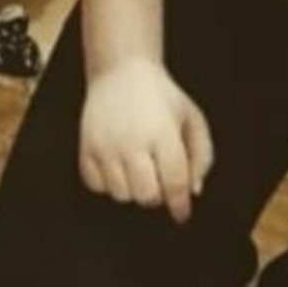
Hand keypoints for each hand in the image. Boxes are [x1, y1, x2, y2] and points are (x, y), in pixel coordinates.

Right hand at [79, 57, 214, 225]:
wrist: (122, 73)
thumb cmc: (160, 96)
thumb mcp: (192, 118)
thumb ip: (202, 155)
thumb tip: (193, 190)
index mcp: (162, 132)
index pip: (174, 182)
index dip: (180, 204)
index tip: (182, 213)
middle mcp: (132, 141)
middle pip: (147, 195)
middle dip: (158, 196)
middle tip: (161, 182)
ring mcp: (105, 146)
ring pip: (121, 195)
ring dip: (134, 190)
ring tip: (140, 169)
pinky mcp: (86, 148)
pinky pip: (96, 186)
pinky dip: (109, 184)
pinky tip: (119, 167)